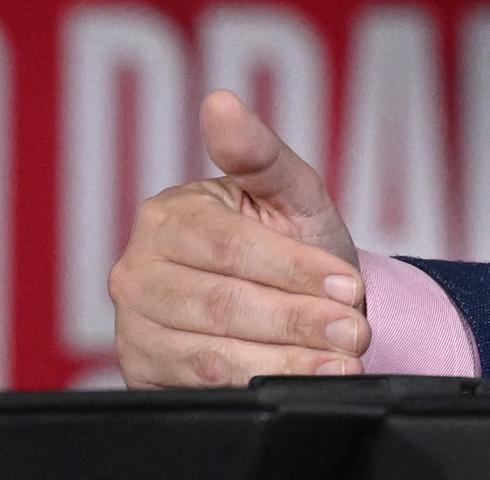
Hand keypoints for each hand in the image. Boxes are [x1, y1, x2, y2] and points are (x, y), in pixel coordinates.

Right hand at [111, 90, 370, 386]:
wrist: (293, 295)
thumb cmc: (287, 234)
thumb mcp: (289, 190)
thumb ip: (259, 152)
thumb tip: (220, 102)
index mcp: (167, 216)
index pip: (230, 248)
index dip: (294, 268)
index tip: (349, 284)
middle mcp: (138, 273)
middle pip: (223, 304)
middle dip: (299, 320)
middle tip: (354, 331)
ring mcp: (135, 328)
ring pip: (214, 352)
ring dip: (287, 361)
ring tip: (343, 361)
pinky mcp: (145, 376)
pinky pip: (202, 387)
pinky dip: (261, 387)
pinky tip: (307, 383)